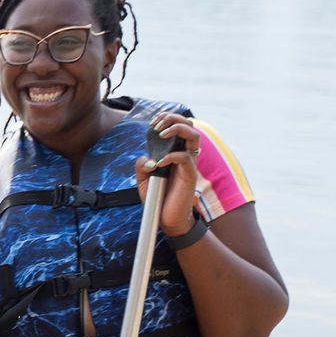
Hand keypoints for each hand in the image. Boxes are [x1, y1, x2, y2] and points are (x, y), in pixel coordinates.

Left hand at [135, 116, 201, 240]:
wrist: (165, 218)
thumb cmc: (157, 198)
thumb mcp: (143, 181)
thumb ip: (142, 167)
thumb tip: (146, 157)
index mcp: (174, 152)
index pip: (177, 127)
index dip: (166, 119)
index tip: (153, 121)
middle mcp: (184, 155)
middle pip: (189, 125)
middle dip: (173, 118)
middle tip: (158, 124)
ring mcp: (188, 164)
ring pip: (193, 136)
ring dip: (177, 129)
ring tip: (162, 133)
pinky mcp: (190, 175)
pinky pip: (184, 158)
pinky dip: (171, 156)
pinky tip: (159, 163)